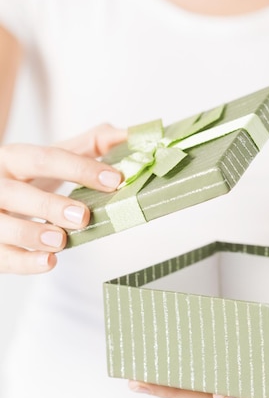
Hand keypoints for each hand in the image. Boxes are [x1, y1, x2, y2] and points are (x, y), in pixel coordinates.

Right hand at [0, 124, 125, 273]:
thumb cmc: (28, 177)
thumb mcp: (53, 157)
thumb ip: (90, 145)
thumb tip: (126, 135)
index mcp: (13, 158)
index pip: (45, 158)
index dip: (80, 169)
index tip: (114, 180)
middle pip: (17, 193)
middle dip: (50, 205)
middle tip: (83, 216)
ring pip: (1, 226)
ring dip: (32, 235)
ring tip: (61, 241)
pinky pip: (1, 257)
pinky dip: (24, 262)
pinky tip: (48, 261)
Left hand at [128, 320, 268, 397]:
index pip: (264, 390)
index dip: (241, 391)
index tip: (219, 390)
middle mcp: (267, 371)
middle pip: (219, 388)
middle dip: (181, 390)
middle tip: (139, 382)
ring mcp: (252, 356)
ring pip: (205, 375)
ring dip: (169, 378)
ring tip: (131, 372)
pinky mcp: (245, 337)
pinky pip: (210, 351)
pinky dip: (181, 355)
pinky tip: (153, 347)